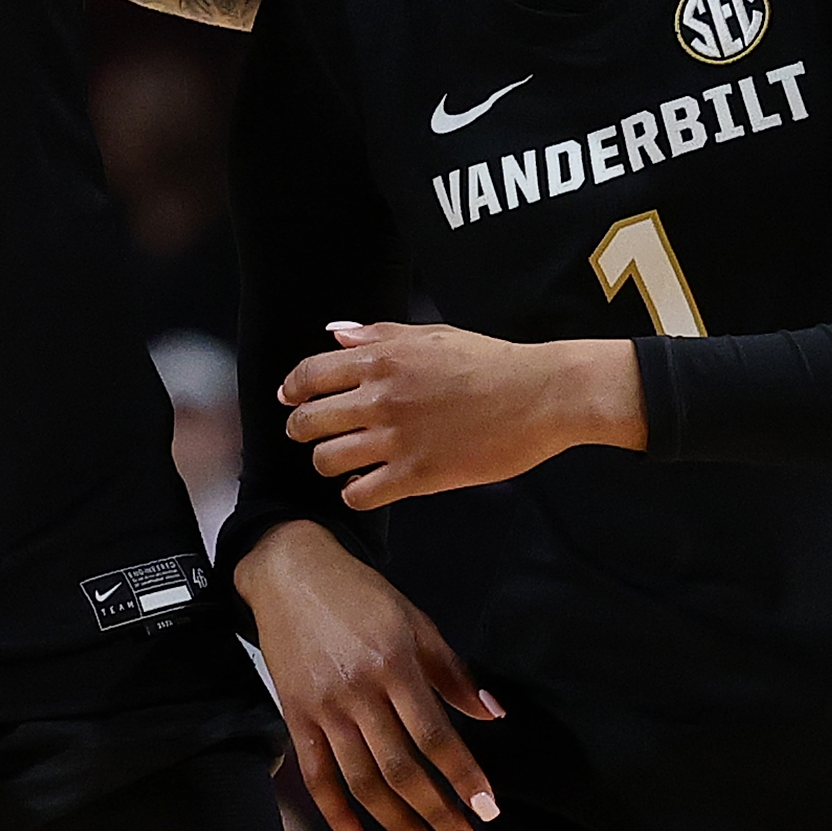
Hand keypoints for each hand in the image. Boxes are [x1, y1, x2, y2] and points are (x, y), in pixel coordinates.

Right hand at [233, 520, 501, 830]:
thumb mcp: (415, 620)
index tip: (488, 809)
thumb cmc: (358, 593)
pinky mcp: (295, 716)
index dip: (463, 776)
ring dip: (397, 826)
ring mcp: (323, 708)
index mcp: (394, 664)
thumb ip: (452, 672)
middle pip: (400, 768)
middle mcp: (358, 691)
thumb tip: (491, 714)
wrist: (289, 571)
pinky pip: (316, 775)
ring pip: (362, 781)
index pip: (435, 734)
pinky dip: (336, 815)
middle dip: (437, 813)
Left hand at [282, 321, 638, 509]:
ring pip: (326, 461)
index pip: (309, 375)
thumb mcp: (432, 335)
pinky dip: (355, 493)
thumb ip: (379, 335)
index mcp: (383, 358)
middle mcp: (381, 397)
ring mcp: (397, 439)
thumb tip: (335, 335)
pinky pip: (361, 494)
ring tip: (342, 464)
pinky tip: (367, 486)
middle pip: (308, 422)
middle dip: (302, 430)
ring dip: (327, 464)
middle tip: (311, 436)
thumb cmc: (491, 362)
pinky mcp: (419, 475)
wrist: (541, 395)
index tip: (290, 400)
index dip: (292, 390)